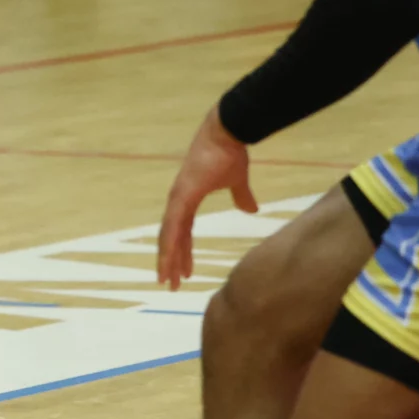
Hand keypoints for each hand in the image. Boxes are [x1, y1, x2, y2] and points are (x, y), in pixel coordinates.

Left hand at [157, 103, 257, 291]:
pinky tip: (168, 260)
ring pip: (168, 236)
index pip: (182, 232)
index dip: (182, 252)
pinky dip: (170, 244)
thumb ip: (241, 196)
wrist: (227, 133)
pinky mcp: (182, 195)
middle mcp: (177, 201)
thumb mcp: (237, 181)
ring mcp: (177, 198)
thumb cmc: (229, 153)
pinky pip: (173, 225)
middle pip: (171, 238)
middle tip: (169, 284)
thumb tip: (251, 210)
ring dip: (167, 259)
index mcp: (187, 200)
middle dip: (171, 262)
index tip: (183, 272)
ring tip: (166, 281)